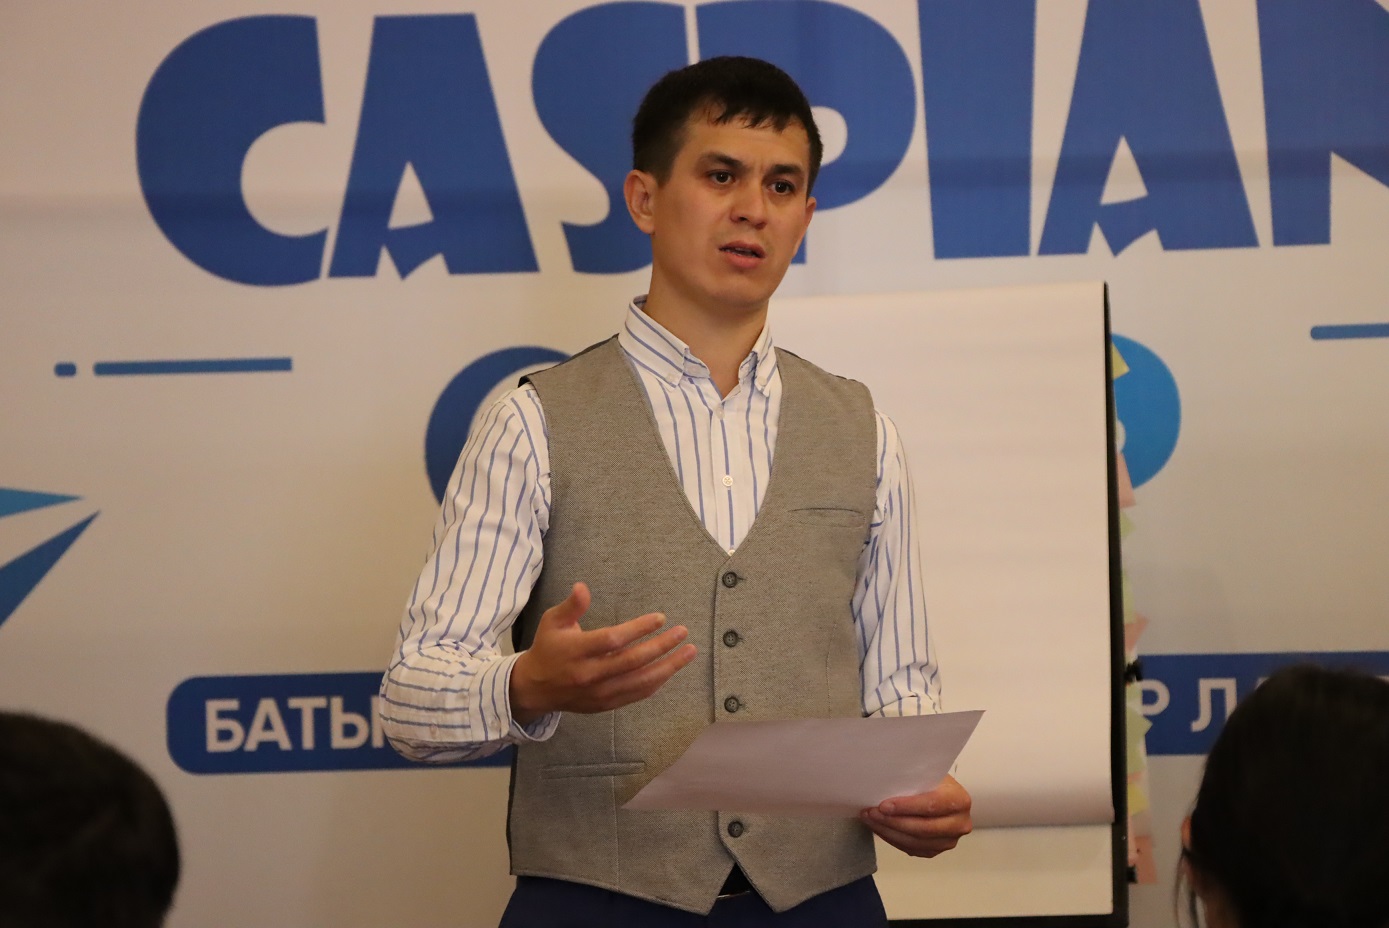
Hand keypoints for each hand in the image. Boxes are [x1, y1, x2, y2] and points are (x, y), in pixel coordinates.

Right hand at [509, 582, 696, 725]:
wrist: (535, 688)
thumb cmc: (548, 648)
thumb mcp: (552, 621)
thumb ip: (571, 605)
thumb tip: (583, 586)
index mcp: (576, 651)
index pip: (613, 640)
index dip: (638, 629)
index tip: (660, 618)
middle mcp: (589, 675)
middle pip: (632, 661)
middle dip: (661, 646)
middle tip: (683, 632)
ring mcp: (599, 693)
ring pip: (640, 682)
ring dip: (668, 667)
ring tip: (689, 652)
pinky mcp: (606, 705)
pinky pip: (637, 695)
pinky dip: (656, 682)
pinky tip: (671, 669)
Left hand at [860, 774, 971, 857]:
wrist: (941, 792)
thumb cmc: (931, 780)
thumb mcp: (927, 772)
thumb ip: (913, 777)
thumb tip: (883, 780)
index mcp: (960, 800)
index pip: (932, 805)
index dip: (906, 807)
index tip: (883, 805)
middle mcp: (960, 823)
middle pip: (924, 828)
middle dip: (893, 821)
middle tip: (872, 813)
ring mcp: (949, 840)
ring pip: (916, 842)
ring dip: (889, 832)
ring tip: (871, 819)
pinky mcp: (936, 850)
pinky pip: (912, 849)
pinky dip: (893, 839)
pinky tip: (880, 828)